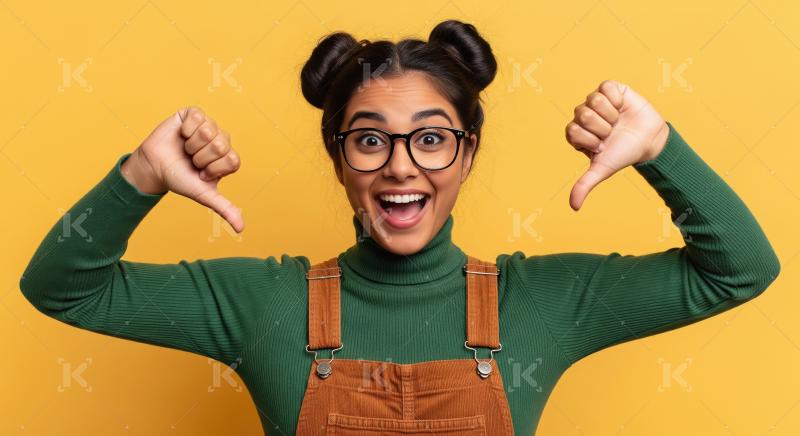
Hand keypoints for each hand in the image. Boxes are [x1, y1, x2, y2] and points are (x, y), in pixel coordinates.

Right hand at [121, 106, 243, 231]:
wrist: (154, 167)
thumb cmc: (180, 179)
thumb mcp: (203, 195)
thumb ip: (224, 208)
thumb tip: (241, 229)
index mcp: (228, 158)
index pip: (233, 160)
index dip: (213, 169)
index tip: (202, 173)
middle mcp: (222, 140)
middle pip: (220, 145)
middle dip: (201, 157)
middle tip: (192, 161)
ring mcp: (209, 126)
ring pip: (208, 131)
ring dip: (191, 145)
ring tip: (186, 149)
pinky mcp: (194, 114)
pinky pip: (197, 117)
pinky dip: (185, 129)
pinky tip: (181, 135)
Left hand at [565, 80, 668, 210]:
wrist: (649, 140)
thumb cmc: (623, 154)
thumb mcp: (602, 169)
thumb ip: (584, 185)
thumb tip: (573, 207)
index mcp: (576, 132)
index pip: (572, 130)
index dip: (591, 139)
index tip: (602, 145)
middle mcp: (583, 115)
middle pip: (582, 114)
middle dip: (602, 128)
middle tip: (611, 133)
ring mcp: (595, 101)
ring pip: (593, 100)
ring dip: (610, 114)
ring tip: (617, 121)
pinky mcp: (610, 88)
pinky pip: (606, 87)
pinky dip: (617, 99)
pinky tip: (622, 107)